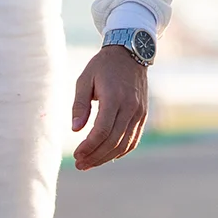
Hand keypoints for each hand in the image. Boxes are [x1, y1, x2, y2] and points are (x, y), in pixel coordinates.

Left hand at [71, 45, 148, 169]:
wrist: (130, 52)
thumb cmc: (103, 66)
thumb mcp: (85, 79)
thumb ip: (79, 105)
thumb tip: (75, 129)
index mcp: (114, 97)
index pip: (102, 131)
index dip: (88, 146)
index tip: (76, 155)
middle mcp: (130, 107)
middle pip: (113, 141)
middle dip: (95, 156)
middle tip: (79, 165)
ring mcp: (139, 112)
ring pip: (124, 144)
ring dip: (107, 157)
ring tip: (90, 163)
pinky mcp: (143, 114)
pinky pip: (134, 139)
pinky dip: (122, 151)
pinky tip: (109, 156)